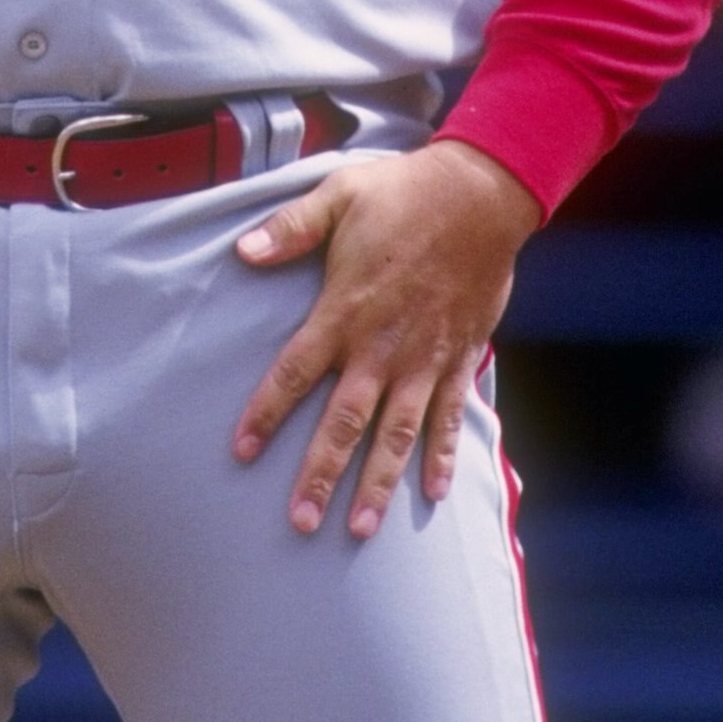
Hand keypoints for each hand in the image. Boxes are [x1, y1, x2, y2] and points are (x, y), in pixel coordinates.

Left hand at [232, 140, 541, 539]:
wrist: (481, 195)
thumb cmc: (404, 193)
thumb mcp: (338, 197)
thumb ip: (289, 229)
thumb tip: (242, 251)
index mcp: (344, 311)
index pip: (294, 372)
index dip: (265, 414)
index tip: (241, 451)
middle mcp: (381, 347)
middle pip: (344, 423)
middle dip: (320, 475)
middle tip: (301, 522)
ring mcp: (424, 359)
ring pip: (396, 435)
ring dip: (378, 482)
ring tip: (361, 528)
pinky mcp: (460, 358)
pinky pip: (448, 418)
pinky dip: (442, 456)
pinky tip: (435, 494)